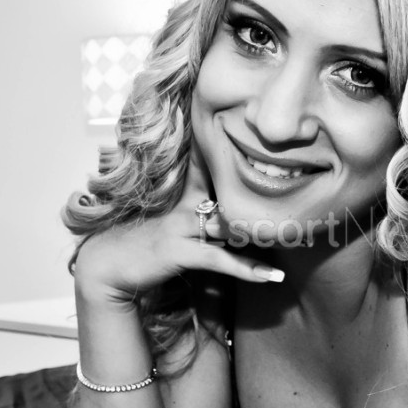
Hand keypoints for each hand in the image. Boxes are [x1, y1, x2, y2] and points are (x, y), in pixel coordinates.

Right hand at [73, 143, 282, 304]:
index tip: (257, 131)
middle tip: (302, 189)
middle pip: (232, 191)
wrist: (106, 266)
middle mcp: (187, 205)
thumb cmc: (139, 243)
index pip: (212, 163)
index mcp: (185, 194)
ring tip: (301, 235)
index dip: (230, 146)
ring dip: (266, 233)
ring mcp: (182, 226)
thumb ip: (198, 212)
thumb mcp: (169, 221)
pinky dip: (248, 269)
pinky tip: (273, 275)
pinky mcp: (180, 252)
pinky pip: (220, 259)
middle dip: (265, 190)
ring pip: (232, 225)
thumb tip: (225, 213)